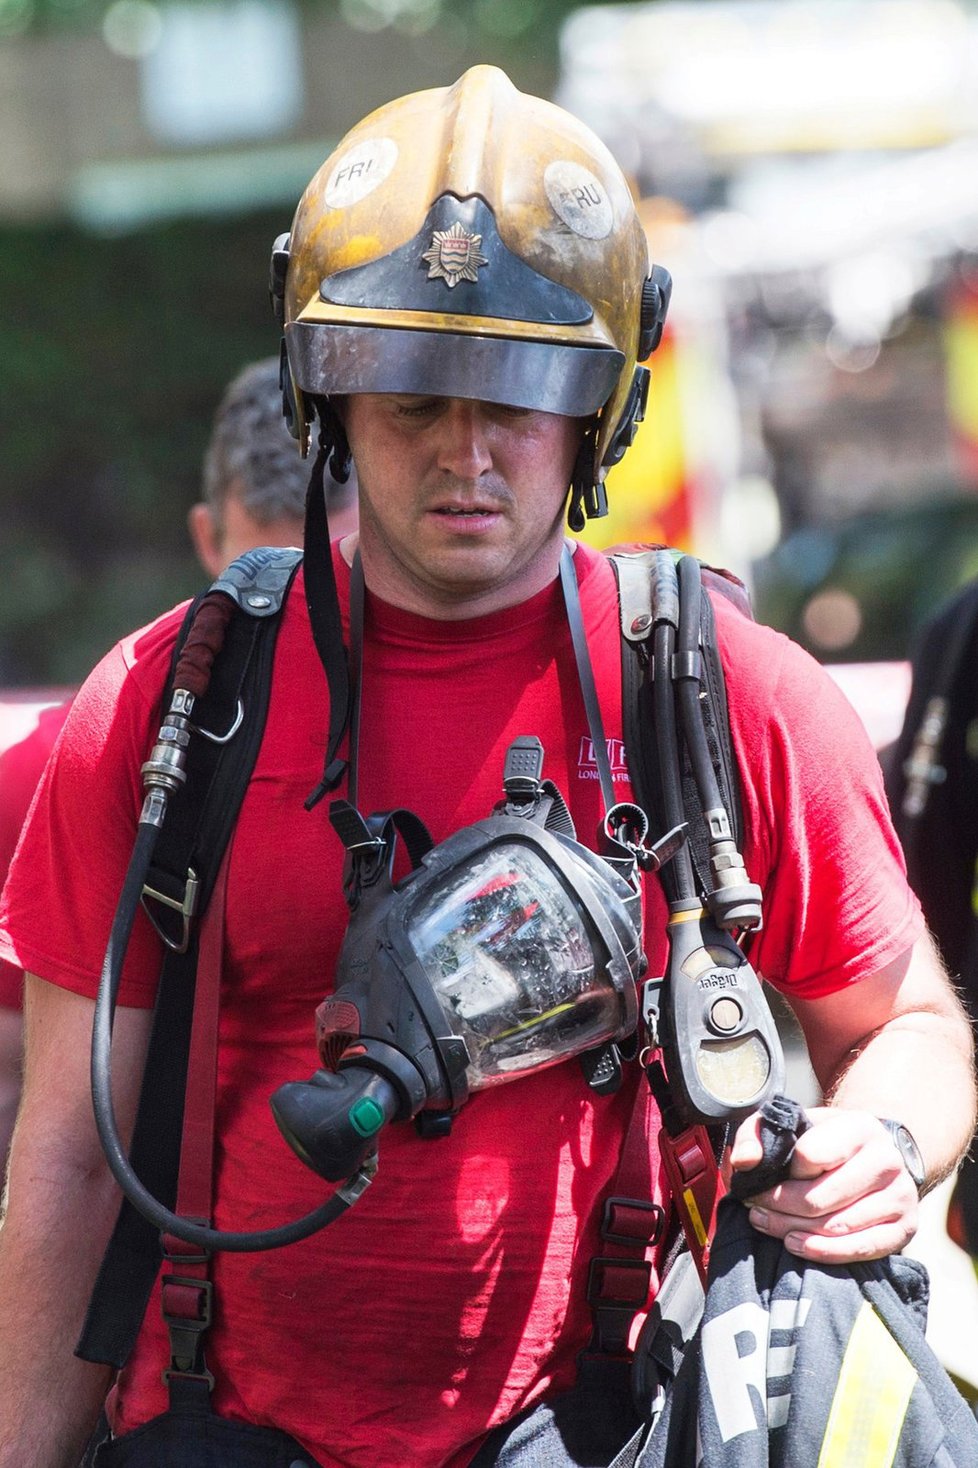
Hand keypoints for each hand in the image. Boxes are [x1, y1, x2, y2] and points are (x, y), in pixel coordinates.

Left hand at [728, 1105, 919, 1262]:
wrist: (874, 1155)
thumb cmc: (826, 1140)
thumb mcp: (792, 1123)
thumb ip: (757, 1133)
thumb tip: (743, 1161)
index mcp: (861, 1127)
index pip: (810, 1156)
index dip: (783, 1171)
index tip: (766, 1175)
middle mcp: (887, 1160)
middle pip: (819, 1198)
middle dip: (778, 1207)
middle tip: (754, 1207)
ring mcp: (901, 1196)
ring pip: (836, 1226)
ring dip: (791, 1230)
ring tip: (767, 1222)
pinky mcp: (905, 1228)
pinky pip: (860, 1249)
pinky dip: (822, 1251)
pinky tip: (796, 1243)